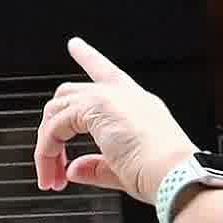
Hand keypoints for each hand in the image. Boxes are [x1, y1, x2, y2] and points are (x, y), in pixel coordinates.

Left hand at [35, 36, 197, 202]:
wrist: (175, 175)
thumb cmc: (161, 175)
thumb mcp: (123, 170)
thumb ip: (95, 167)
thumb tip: (74, 169)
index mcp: (138, 104)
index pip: (107, 73)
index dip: (88, 57)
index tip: (74, 45)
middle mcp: (124, 95)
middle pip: (70, 92)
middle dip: (51, 125)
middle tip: (48, 160)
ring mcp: (110, 97)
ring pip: (57, 111)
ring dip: (47, 146)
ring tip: (50, 176)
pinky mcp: (96, 107)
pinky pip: (55, 126)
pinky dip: (47, 152)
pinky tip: (54, 171)